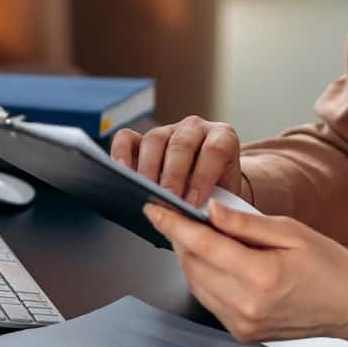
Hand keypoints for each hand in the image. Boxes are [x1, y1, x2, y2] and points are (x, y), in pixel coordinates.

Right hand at [109, 116, 244, 206]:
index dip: (203, 176)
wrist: (212, 190)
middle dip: (173, 176)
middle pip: (182, 144)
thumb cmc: (220, 195)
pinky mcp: (142, 139)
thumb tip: (199, 218)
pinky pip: (127, 138)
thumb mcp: (227, 200)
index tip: (193, 203)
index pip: (215, 150)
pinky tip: (121, 173)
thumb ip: (217, 204)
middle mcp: (195, 129)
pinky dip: (120, 153)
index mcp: (223, 138)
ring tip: (146, 192)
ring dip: (148, 169)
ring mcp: (167, 131)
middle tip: (168, 200)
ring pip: (154, 139)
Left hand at [142, 200, 347, 342]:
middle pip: (193, 266)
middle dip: (180, 239)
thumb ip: (246, 223)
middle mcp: (248, 306)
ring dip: (190, 259)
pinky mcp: (242, 333)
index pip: (202, 245)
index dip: (173, 225)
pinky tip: (216, 262)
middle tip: (179, 216)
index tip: (153, 208)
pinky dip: (204, 278)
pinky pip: (209, 300)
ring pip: (196, 284)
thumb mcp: (291, 232)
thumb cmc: (330, 266)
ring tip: (199, 236)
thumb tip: (210, 210)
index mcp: (262, 277)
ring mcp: (243, 324)